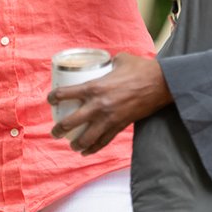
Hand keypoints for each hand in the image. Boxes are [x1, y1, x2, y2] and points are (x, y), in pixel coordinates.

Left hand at [48, 53, 172, 154]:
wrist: (160, 84)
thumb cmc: (140, 68)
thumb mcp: (118, 60)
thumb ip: (108, 63)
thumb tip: (104, 62)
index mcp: (94, 87)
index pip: (64, 94)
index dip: (53, 98)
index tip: (50, 100)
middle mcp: (98, 105)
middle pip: (70, 122)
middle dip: (59, 129)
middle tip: (55, 132)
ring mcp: (109, 119)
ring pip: (86, 138)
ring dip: (75, 144)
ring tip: (71, 145)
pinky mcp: (120, 126)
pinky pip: (103, 142)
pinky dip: (93, 148)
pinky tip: (86, 152)